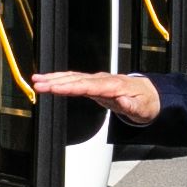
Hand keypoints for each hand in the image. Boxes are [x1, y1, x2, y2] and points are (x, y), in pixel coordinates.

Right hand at [31, 71, 160, 124]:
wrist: (150, 95)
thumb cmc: (145, 103)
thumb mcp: (143, 109)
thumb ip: (132, 106)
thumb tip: (124, 101)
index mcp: (112, 86)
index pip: (86, 86)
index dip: (69, 86)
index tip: (54, 88)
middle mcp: (103, 80)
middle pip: (75, 79)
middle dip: (55, 81)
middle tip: (38, 83)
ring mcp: (97, 80)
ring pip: (72, 77)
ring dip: (54, 78)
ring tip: (36, 79)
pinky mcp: (94, 83)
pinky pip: (74, 80)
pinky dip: (60, 79)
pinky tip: (48, 80)